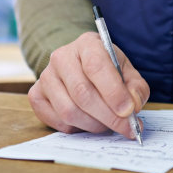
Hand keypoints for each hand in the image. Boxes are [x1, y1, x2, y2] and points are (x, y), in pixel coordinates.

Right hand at [27, 31, 149, 138]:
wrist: (79, 65)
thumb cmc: (106, 68)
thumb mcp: (126, 70)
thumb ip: (135, 86)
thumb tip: (134, 105)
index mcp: (87, 44)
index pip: (97, 67)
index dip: (114, 92)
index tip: (129, 111)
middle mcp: (62, 57)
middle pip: (82, 93)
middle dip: (108, 115)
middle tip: (126, 128)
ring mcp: (45, 76)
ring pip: (69, 111)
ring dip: (94, 124)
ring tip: (108, 124)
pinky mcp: (36, 95)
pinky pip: (57, 121)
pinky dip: (77, 128)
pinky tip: (89, 122)